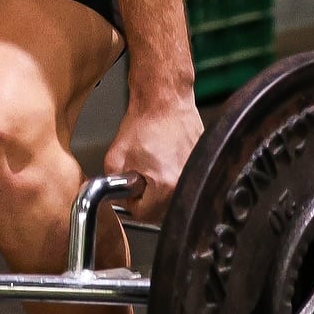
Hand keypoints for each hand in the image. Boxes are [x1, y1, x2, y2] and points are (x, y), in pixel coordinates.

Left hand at [102, 87, 203, 224]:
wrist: (165, 100)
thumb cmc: (144, 122)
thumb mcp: (114, 157)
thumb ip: (110, 185)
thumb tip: (114, 198)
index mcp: (165, 185)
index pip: (143, 214)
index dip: (131, 200)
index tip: (130, 187)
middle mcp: (185, 183)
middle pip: (161, 209)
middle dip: (147, 196)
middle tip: (140, 174)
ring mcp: (196, 173)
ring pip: (173, 196)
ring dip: (161, 187)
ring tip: (154, 164)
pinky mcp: (202, 164)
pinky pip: (184, 181)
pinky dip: (174, 174)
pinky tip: (166, 158)